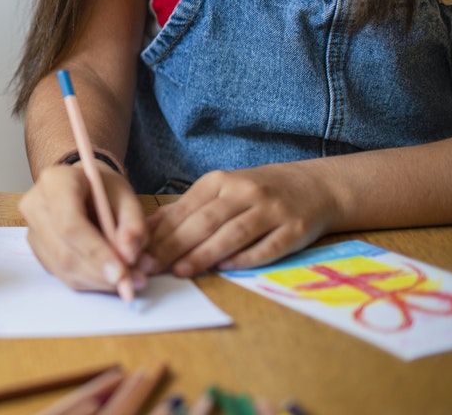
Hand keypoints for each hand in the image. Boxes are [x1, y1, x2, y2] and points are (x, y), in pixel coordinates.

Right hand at [19, 162, 146, 292]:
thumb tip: (128, 256)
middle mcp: (36, 206)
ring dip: (99, 281)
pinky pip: (64, 275)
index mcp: (56, 182)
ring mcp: (33, 231)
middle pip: (64, 252)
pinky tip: (110, 276)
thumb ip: (134, 225)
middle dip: (101, 273)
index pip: (70, 224)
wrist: (84, 187)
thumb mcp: (127, 197)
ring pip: (64, 269)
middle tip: (133, 281)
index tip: (121, 272)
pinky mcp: (39, 251)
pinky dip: (91, 281)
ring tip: (130, 279)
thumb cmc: (103, 188)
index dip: (95, 251)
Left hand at [140, 164, 340, 277]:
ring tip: (180, 271)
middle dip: (173, 245)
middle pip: (205, 221)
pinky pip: (267, 246)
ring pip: (232, 233)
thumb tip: (147, 229)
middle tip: (150, 266)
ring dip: (204, 254)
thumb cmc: (256, 192)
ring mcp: (272, 210)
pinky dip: (245, 258)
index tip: (137, 251)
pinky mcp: (295, 229)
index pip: (185, 209)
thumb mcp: (220, 190)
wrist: (314, 186)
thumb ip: (186, 209)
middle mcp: (245, 192)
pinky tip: (225, 268)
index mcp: (220, 180)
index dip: (160, 232)